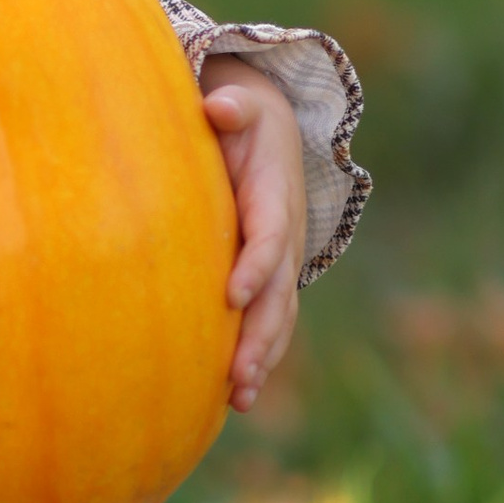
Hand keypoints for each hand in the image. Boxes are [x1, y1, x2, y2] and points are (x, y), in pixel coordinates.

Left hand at [200, 60, 304, 411]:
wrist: (272, 137)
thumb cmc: (243, 121)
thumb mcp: (241, 105)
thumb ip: (232, 106)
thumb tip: (218, 106)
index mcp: (274, 199)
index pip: (267, 238)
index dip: (255, 266)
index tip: (232, 296)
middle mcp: (285, 237)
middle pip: (277, 294)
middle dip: (260, 335)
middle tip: (237, 374)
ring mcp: (282, 263)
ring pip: (278, 317)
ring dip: (261, 357)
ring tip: (239, 396)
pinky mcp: (271, 280)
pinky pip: (270, 323)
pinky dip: (258, 357)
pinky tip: (234, 397)